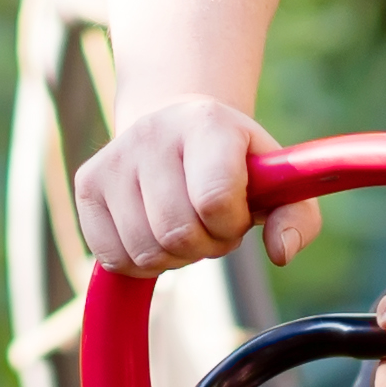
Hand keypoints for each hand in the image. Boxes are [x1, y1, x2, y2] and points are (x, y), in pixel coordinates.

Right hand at [74, 94, 321, 277]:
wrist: (179, 125)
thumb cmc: (237, 164)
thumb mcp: (278, 183)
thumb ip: (298, 217)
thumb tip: (282, 252)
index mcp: (207, 123)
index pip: (215, 200)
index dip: (230, 224)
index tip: (235, 213)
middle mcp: (153, 133)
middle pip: (177, 233)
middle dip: (203, 245)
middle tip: (210, 224)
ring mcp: (114, 157)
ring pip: (143, 251)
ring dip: (173, 257)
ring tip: (183, 225)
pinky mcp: (87, 183)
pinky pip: (111, 257)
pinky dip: (138, 263)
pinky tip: (153, 234)